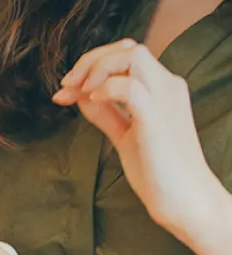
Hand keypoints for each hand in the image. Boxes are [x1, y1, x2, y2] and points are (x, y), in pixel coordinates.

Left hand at [52, 37, 220, 243]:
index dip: (93, 64)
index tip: (67, 89)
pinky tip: (93, 101)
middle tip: (67, 85)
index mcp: (163, 89)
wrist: (187, 206)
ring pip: (133, 55)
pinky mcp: (157, 119)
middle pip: (127, 48)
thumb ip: (107, 113)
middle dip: (91, 59)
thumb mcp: (126, 136)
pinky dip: (106, 87)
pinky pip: (130, 86)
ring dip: (98, 66)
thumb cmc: (160, 174)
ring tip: (80, 91)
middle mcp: (168, 87)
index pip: (126, 55)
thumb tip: (78, 95)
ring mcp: (165, 100)